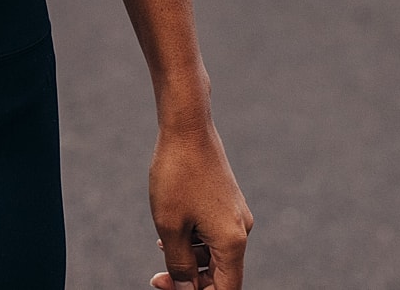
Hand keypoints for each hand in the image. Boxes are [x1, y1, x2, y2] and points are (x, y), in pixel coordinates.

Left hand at [147, 121, 252, 289]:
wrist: (187, 125)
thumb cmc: (177, 174)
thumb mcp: (170, 225)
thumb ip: (179, 264)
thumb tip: (187, 289)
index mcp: (232, 243)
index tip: (167, 287)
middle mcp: (241, 231)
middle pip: (220, 273)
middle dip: (190, 278)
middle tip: (157, 276)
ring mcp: (236, 214)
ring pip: (214, 251)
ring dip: (190, 256)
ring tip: (162, 245)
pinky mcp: (227, 200)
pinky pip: (213, 231)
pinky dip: (194, 237)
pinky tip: (172, 230)